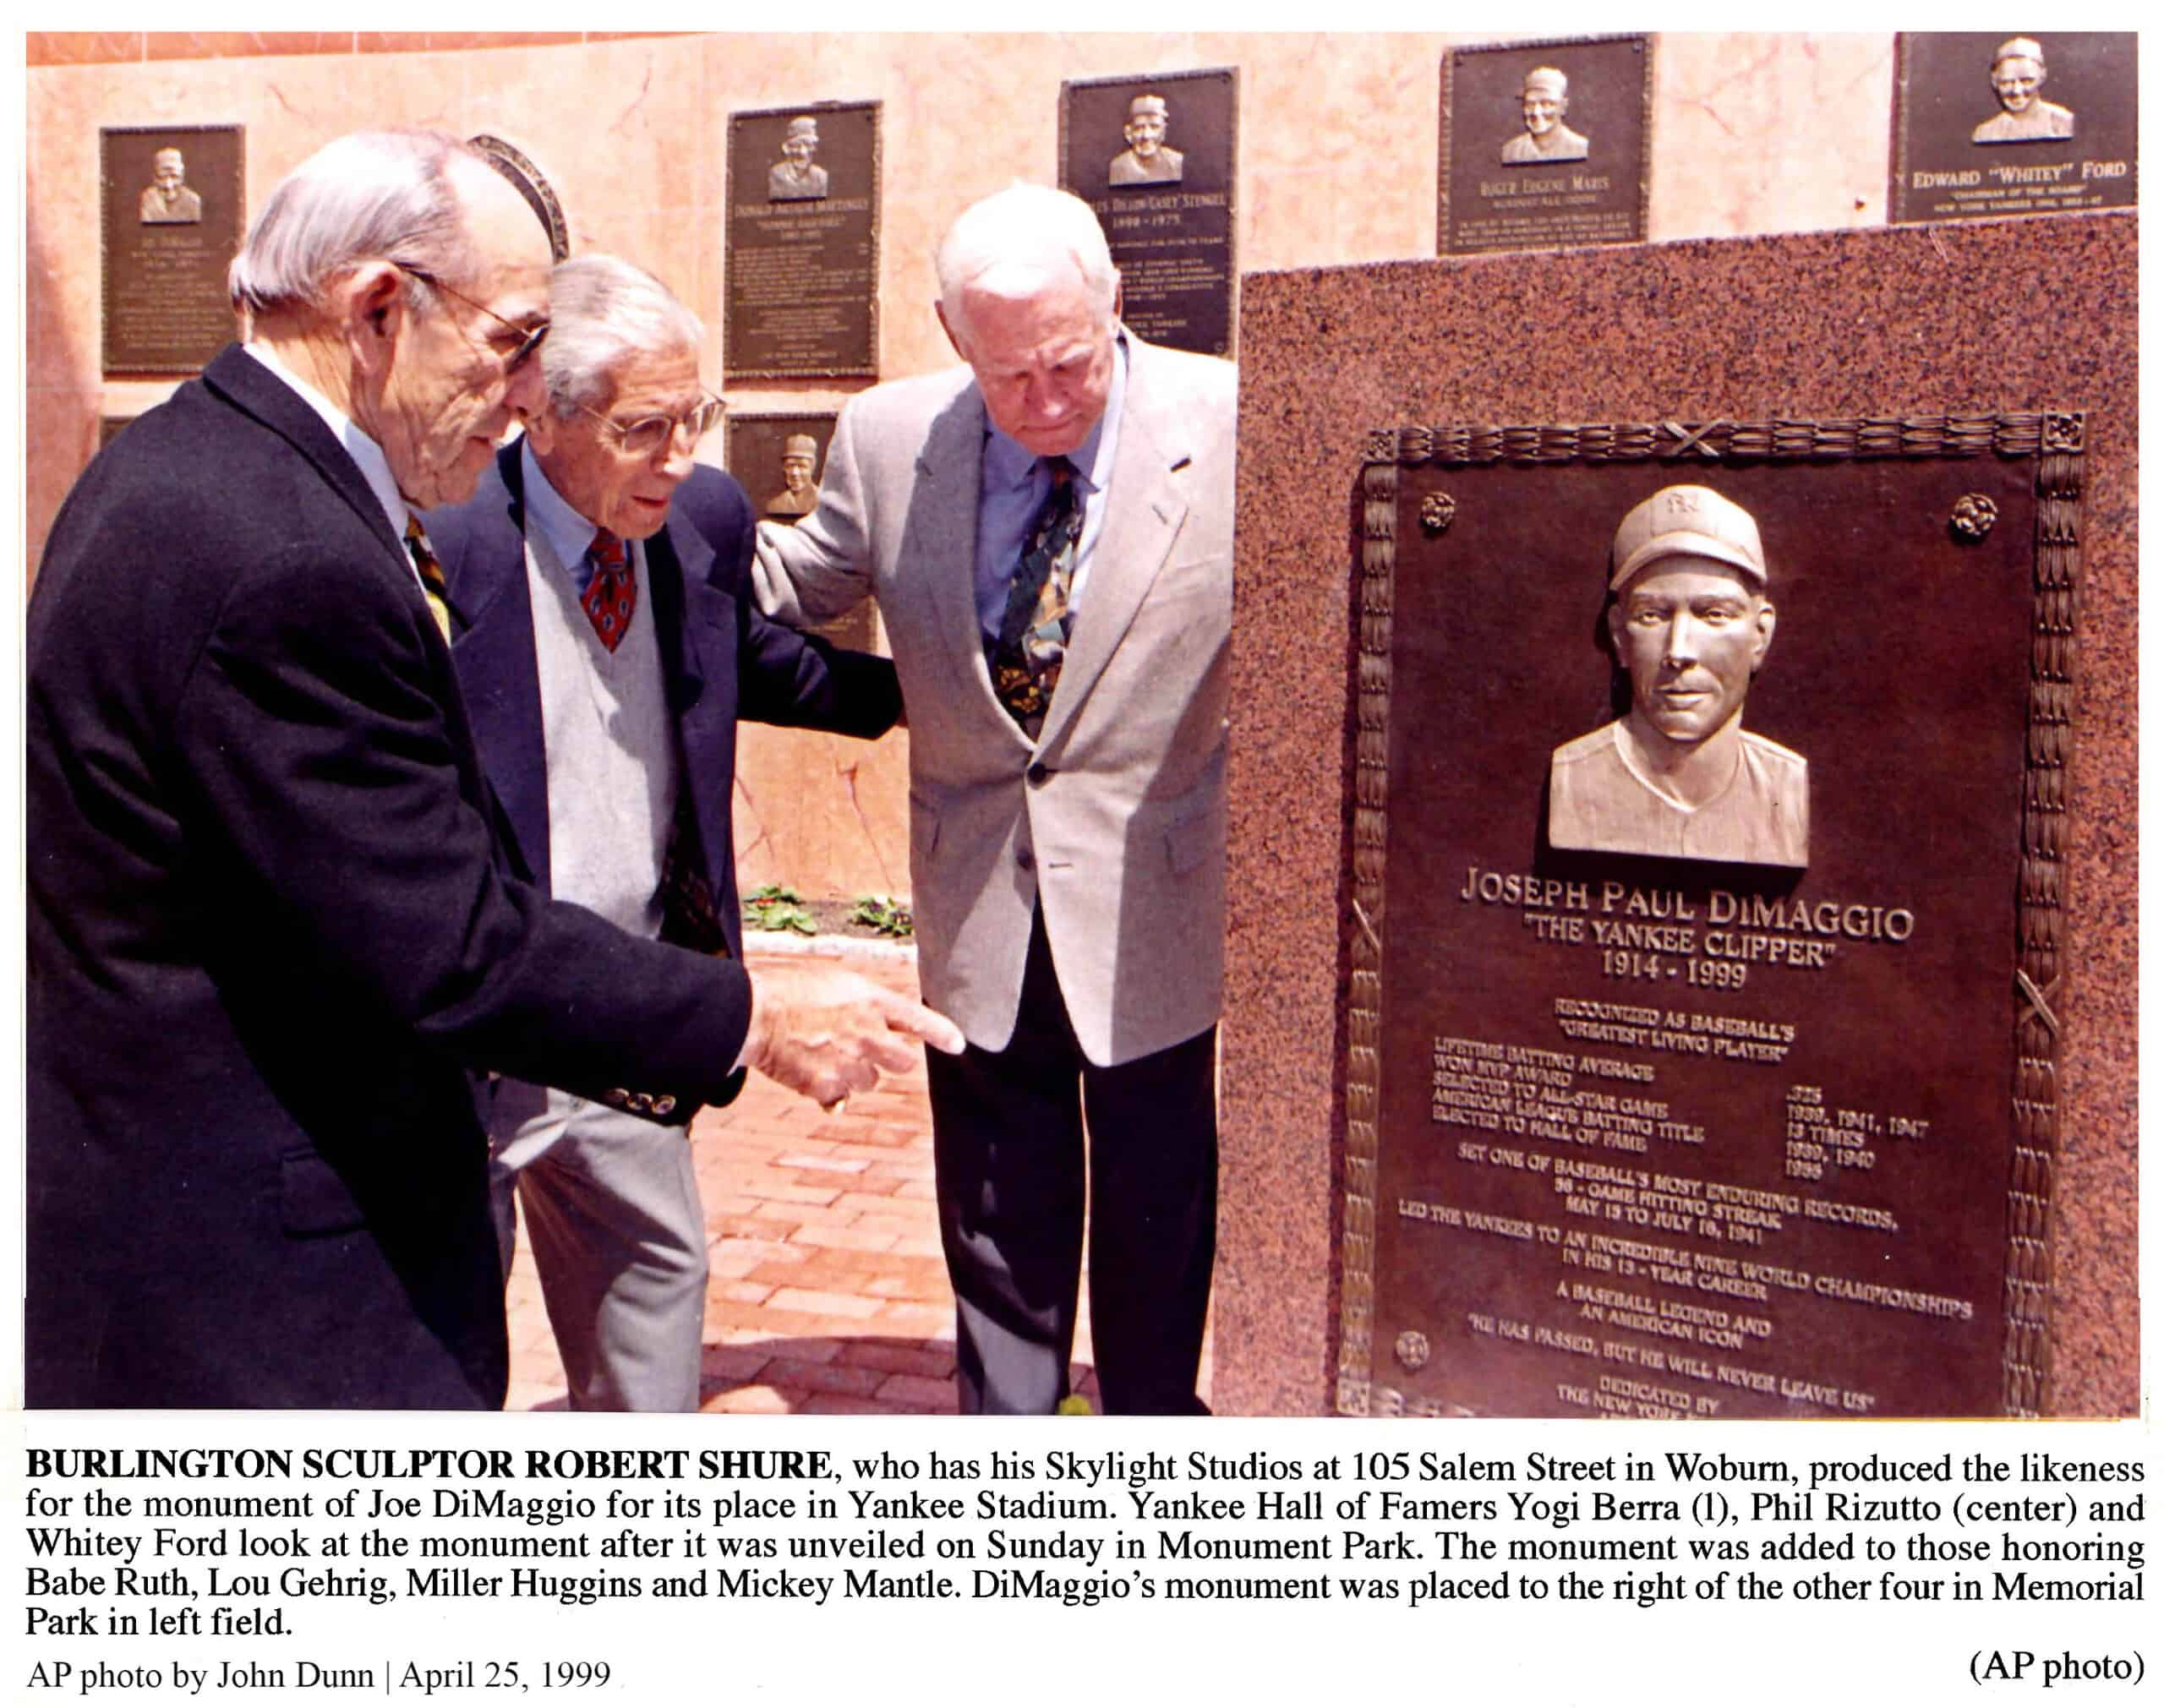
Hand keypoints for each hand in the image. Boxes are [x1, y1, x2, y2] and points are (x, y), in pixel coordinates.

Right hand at [742, 962, 964, 1108]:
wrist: (754, 1015)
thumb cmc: (788, 992)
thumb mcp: (832, 984)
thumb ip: (859, 1008)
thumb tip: (873, 1033)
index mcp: (870, 1001)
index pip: (917, 1019)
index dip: (941, 1033)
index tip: (958, 1044)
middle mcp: (868, 1034)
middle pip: (904, 1063)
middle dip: (892, 1060)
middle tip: (867, 1051)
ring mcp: (851, 1063)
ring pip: (869, 1082)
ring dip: (854, 1074)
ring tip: (822, 1053)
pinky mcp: (829, 1087)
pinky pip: (840, 1097)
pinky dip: (828, 1090)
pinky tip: (807, 1068)